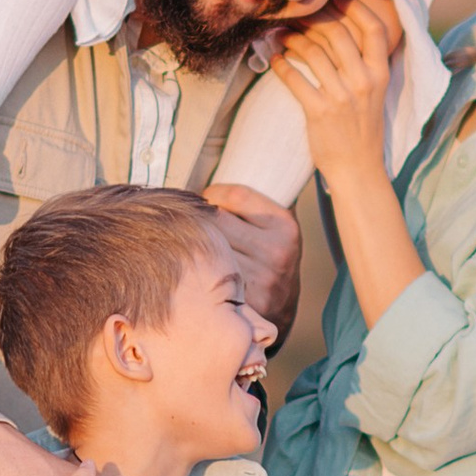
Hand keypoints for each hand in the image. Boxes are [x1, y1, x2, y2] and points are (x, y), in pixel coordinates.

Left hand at [205, 190, 301, 341]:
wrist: (280, 306)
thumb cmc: (268, 255)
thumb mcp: (274, 224)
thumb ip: (251, 203)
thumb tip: (215, 169)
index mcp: (284, 225)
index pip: (232, 196)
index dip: (211, 194)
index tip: (205, 199)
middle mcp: (276, 251)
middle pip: (216, 222)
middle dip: (200, 219)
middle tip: (191, 221)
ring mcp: (260, 278)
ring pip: (207, 247)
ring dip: (192, 242)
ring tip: (191, 243)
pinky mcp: (244, 300)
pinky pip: (206, 274)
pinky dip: (194, 267)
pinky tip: (194, 267)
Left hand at [272, 0, 395, 183]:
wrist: (358, 168)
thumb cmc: (363, 127)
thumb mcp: (375, 92)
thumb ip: (364, 63)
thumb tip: (340, 29)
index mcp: (380, 74)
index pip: (374, 29)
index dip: (355, 7)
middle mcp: (364, 82)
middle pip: (337, 33)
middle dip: (313, 18)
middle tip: (296, 13)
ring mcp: (342, 97)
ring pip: (313, 52)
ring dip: (292, 38)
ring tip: (281, 33)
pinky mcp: (319, 112)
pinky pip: (294, 79)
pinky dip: (280, 64)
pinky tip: (274, 58)